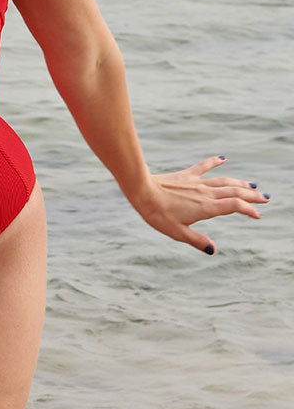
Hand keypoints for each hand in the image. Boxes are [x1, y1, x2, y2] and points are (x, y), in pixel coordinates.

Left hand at [132, 155, 267, 253]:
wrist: (142, 190)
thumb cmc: (157, 214)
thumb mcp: (177, 233)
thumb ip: (197, 240)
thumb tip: (213, 249)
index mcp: (206, 208)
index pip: (234, 206)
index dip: (248, 210)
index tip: (258, 215)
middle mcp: (205, 193)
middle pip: (234, 192)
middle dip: (251, 196)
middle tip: (265, 198)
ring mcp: (196, 182)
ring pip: (223, 181)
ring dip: (239, 182)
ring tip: (252, 185)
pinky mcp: (186, 175)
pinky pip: (204, 167)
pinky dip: (214, 162)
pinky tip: (223, 158)